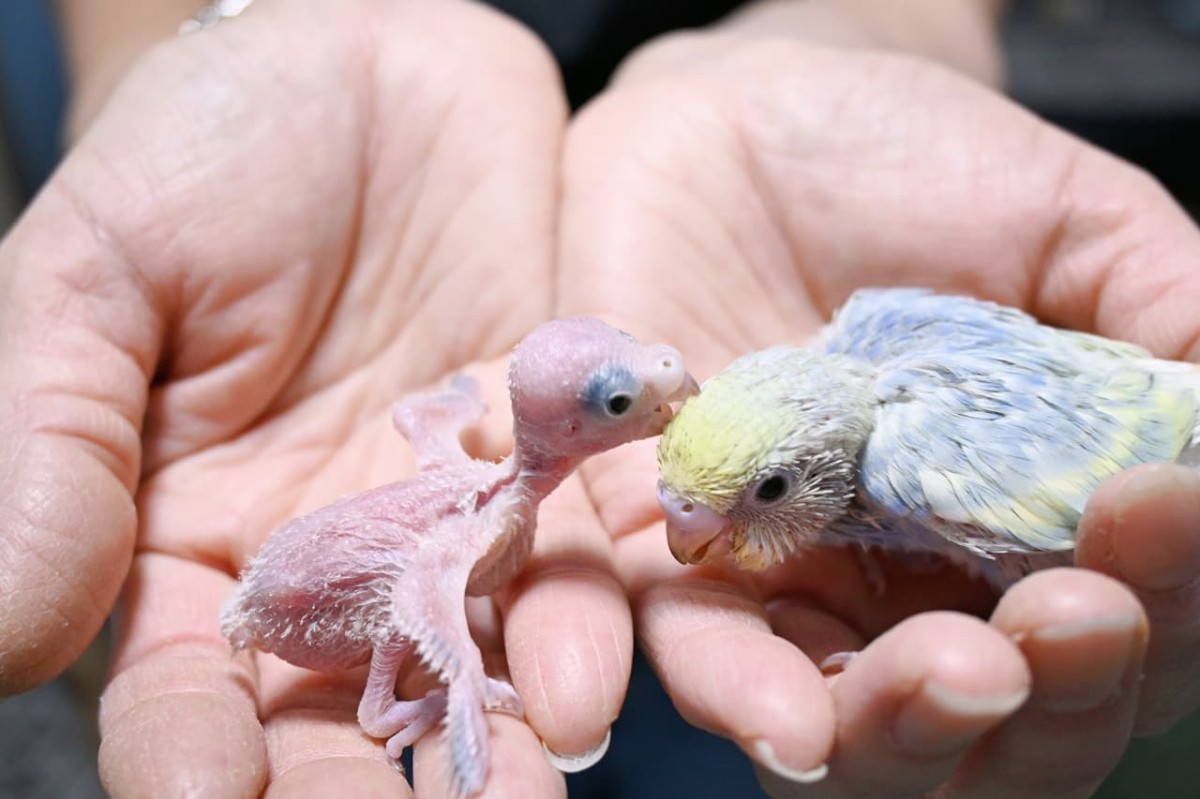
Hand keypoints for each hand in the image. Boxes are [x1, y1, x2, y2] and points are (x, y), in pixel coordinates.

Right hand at [0, 1, 628, 795]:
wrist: (369, 55)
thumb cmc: (208, 150)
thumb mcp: (101, 274)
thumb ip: (46, 442)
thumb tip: (0, 637)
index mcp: (192, 535)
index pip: (187, 688)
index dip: (189, 755)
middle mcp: (329, 551)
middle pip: (341, 707)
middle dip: (368, 786)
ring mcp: (449, 514)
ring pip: (469, 657)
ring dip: (494, 736)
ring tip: (526, 794)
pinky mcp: (551, 460)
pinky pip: (571, 555)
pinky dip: (580, 619)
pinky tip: (587, 679)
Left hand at [558, 27, 1199, 797]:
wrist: (740, 122)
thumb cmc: (915, 169)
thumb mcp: (1068, 228)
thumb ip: (1158, 322)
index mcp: (1016, 521)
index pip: (1099, 623)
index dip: (1150, 602)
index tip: (1153, 512)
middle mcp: (902, 573)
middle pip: (979, 712)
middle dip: (1038, 694)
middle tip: (1064, 623)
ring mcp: (781, 569)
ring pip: (833, 715)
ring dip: (898, 726)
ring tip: (953, 678)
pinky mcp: (661, 537)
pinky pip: (679, 642)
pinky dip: (736, 693)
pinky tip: (787, 721)